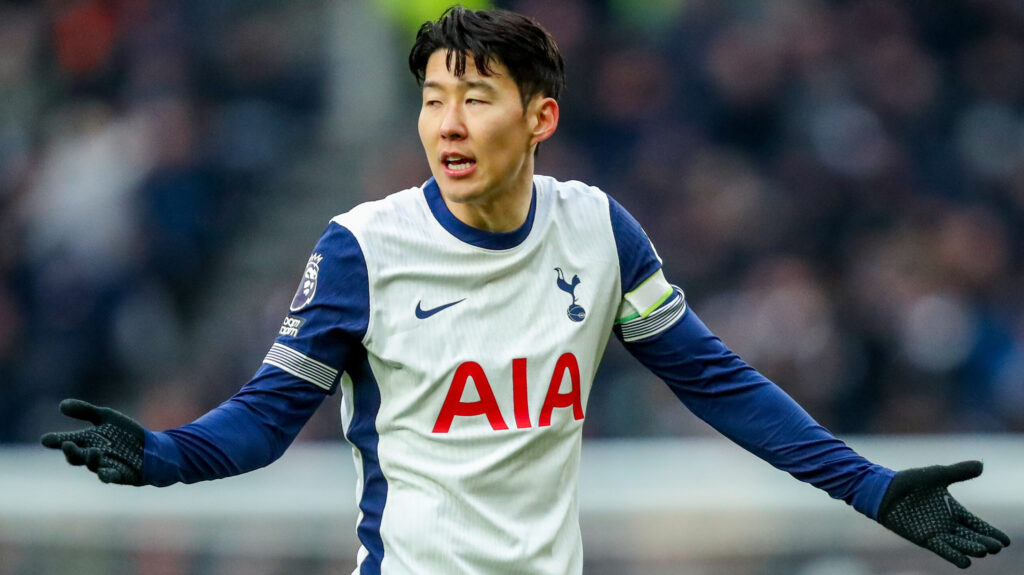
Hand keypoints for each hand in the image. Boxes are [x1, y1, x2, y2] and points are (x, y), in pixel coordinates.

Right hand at [40, 399, 145, 485]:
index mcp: (87, 441)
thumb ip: (85, 411)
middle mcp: (92, 455)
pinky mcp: (119, 474)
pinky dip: (106, 475)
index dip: (56, 440)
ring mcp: (104, 466)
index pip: (67, 441)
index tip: (46, 439)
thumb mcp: (106, 417)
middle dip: (71, 452)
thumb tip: (61, 405)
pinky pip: (110, 477)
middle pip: (76, 457)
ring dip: (91, 459)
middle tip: (67, 445)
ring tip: (94, 450)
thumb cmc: (124, 434)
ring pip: (93, 466)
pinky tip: (104, 473)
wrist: (150, 448)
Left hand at [878, 460, 1009, 567]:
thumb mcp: (937, 475)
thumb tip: (981, 465)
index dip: (991, 532)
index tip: (1006, 541)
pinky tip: (966, 562)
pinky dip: (953, 555)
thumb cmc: (909, 482)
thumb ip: (958, 472)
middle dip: (985, 542)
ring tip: (984, 551)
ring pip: (959, 544)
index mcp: (953, 510)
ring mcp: (936, 532)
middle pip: (971, 536)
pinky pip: (942, 549)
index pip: (977, 524)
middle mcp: (947, 524)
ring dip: (971, 548)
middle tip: (996, 547)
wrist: (884, 490)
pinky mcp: (924, 538)